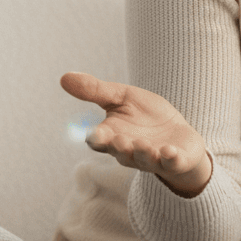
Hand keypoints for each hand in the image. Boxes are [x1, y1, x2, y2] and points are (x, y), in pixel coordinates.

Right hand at [60, 71, 211, 196]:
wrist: (177, 134)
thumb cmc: (144, 116)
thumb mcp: (120, 98)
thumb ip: (94, 90)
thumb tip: (63, 77)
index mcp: (112, 136)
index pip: (99, 141)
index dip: (96, 138)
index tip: (94, 133)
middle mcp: (129, 151)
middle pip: (120, 152)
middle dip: (119, 147)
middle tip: (118, 140)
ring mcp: (152, 159)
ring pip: (144, 159)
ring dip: (142, 153)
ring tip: (142, 144)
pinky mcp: (175, 161)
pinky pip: (171, 163)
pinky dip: (170, 158)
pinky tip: (169, 151)